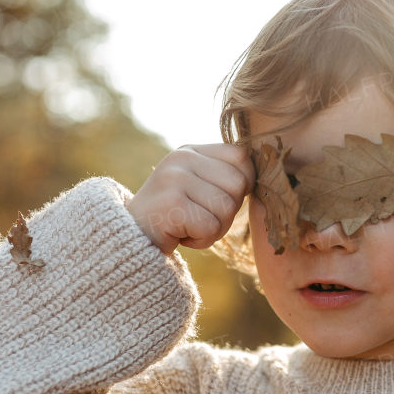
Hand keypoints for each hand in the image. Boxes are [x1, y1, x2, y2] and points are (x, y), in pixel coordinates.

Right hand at [127, 143, 254, 254]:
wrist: (128, 242)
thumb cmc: (173, 219)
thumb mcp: (197, 187)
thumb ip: (223, 176)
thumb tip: (265, 175)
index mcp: (191, 150)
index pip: (242, 159)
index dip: (241, 186)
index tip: (217, 201)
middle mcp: (181, 158)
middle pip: (238, 185)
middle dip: (227, 212)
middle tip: (199, 219)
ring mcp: (173, 179)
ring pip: (227, 209)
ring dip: (214, 229)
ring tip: (188, 226)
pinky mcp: (170, 205)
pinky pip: (211, 228)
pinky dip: (201, 241)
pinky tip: (179, 235)